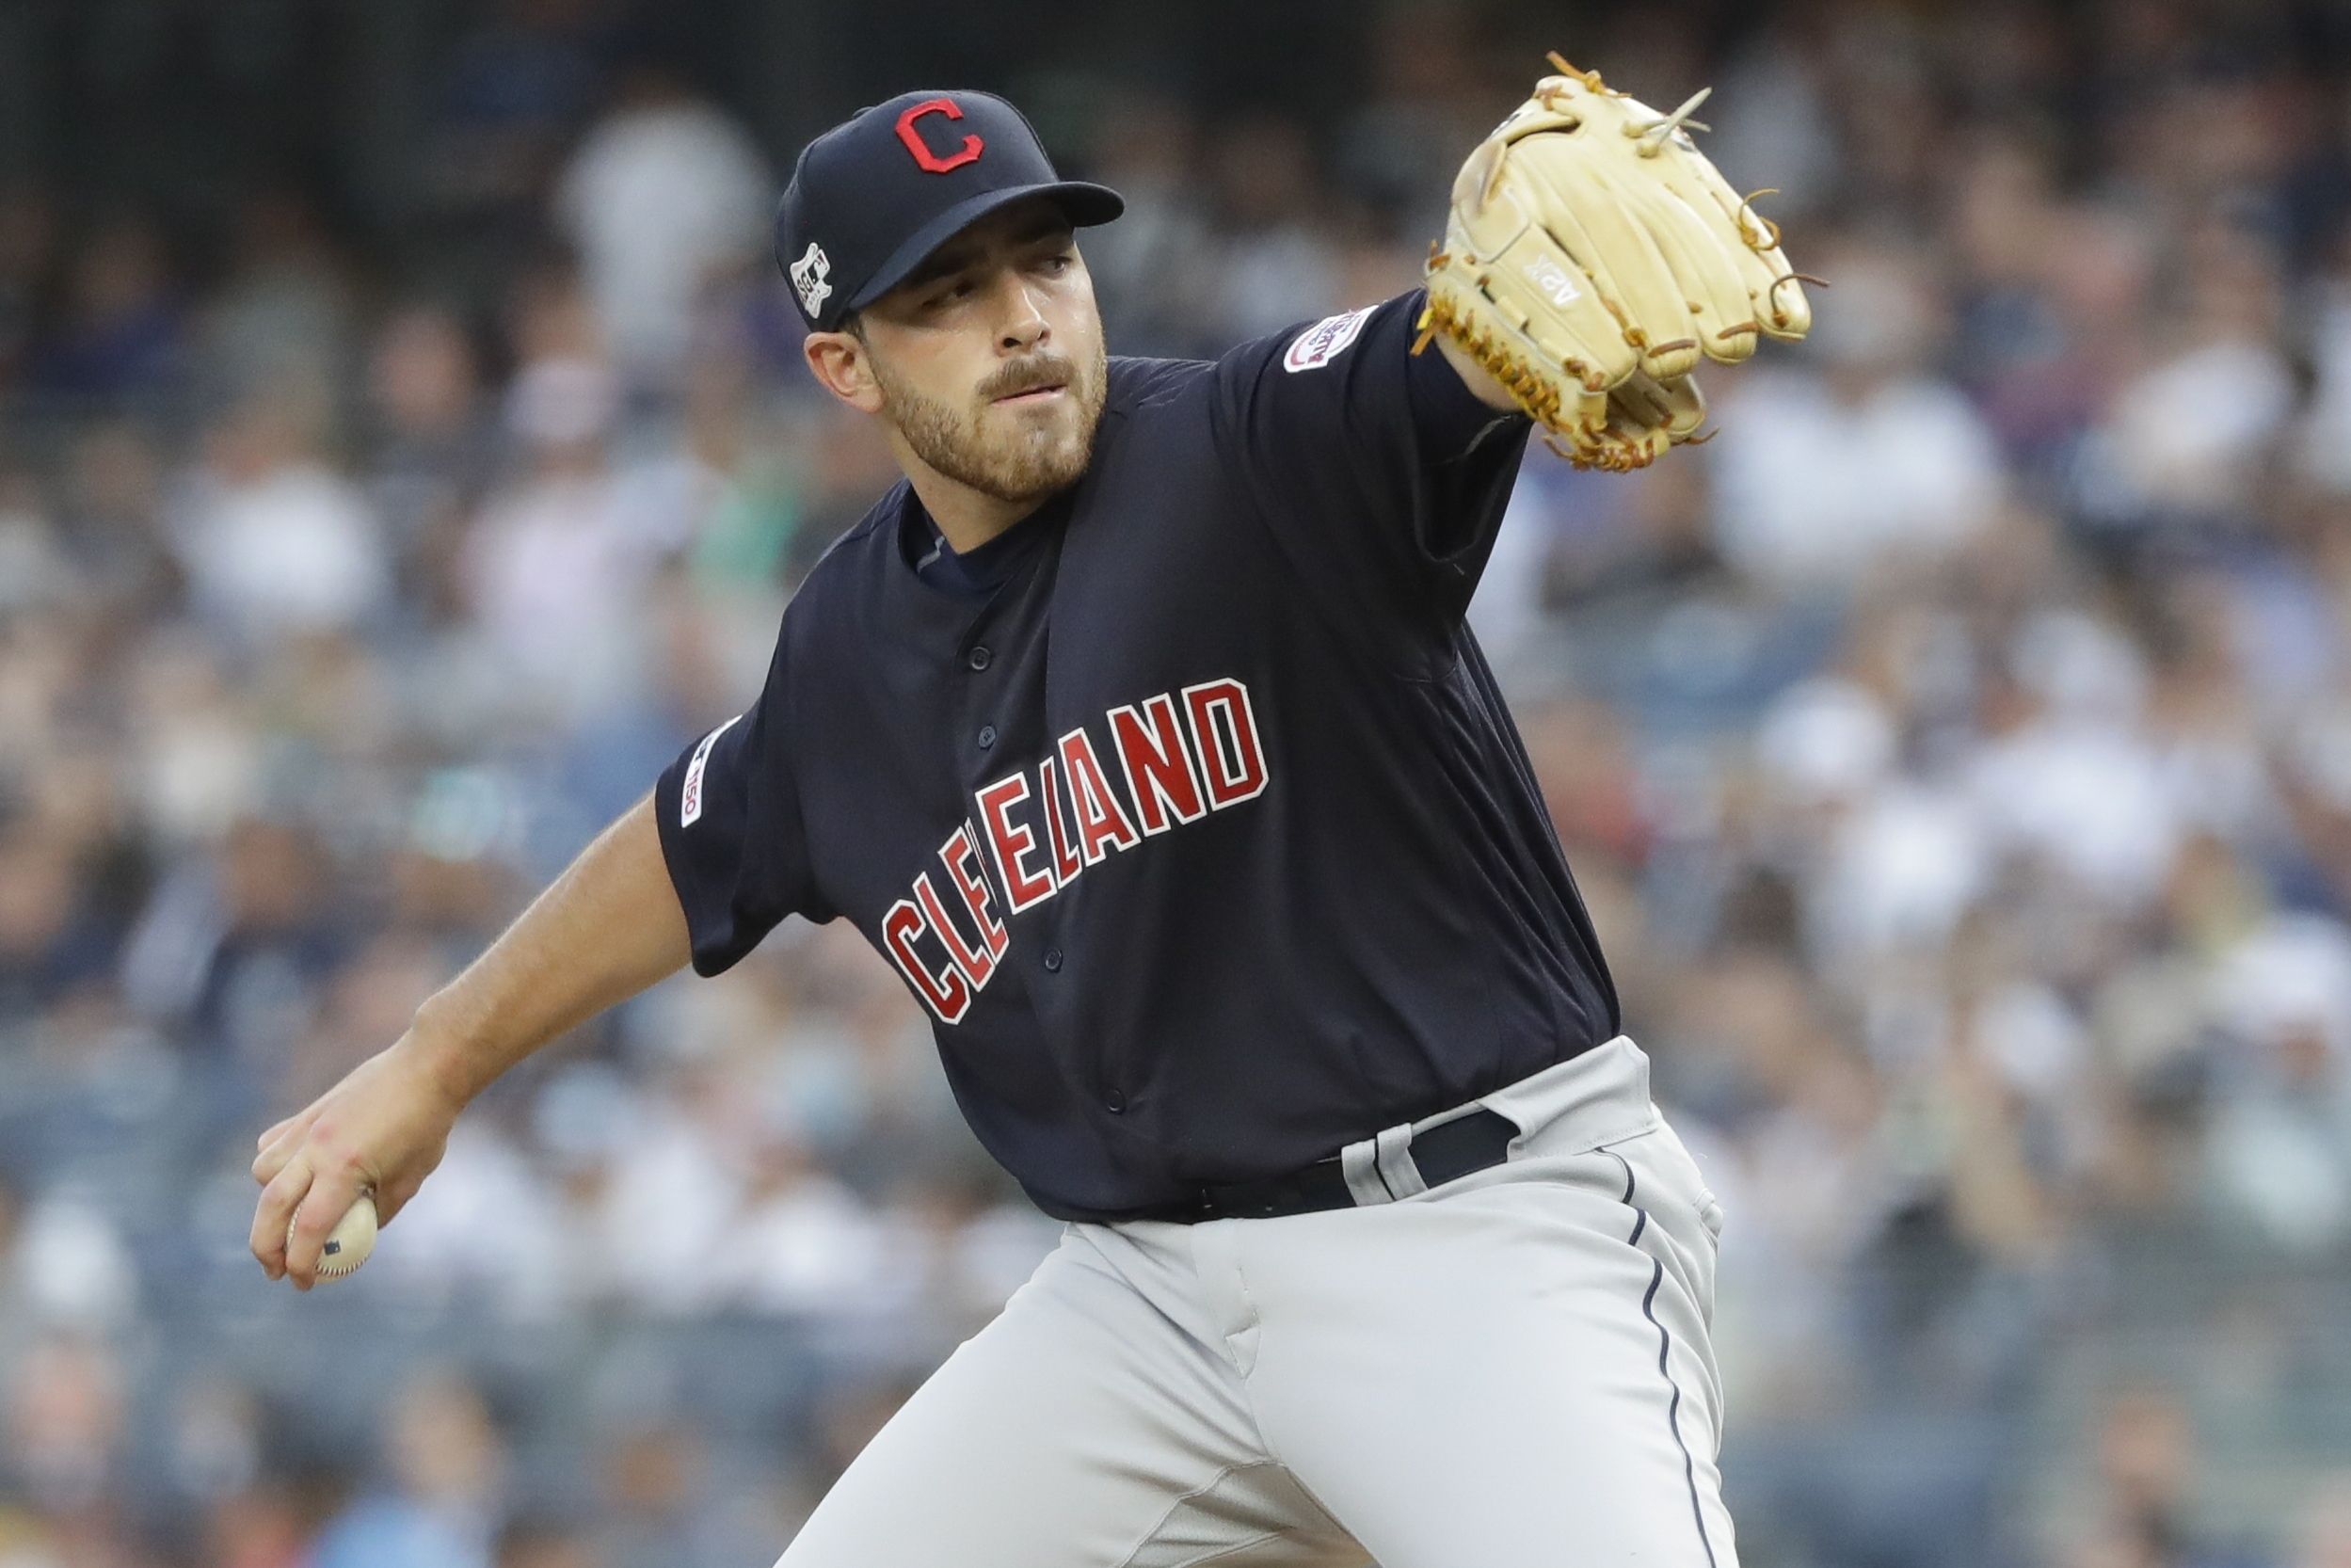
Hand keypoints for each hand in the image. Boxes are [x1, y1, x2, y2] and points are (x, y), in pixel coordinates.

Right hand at [249, 1034, 465, 1289]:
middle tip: (273, 1271)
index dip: (301, 1262)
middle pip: (271, 1207)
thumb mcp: (410, 1178)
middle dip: (265, 1247)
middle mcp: (317, 1147)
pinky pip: (273, 1144)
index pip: (310, 1228)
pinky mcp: (308, 1112)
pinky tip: (292, 1175)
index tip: (301, 1283)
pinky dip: (273, 1166)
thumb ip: (378, 1209)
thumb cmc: (426, 1124)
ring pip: (264, 1172)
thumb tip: (355, 1234)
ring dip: (267, 1203)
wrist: (426, 1067)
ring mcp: (307, 1126)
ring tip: (285, 1220)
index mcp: (345, 1168)